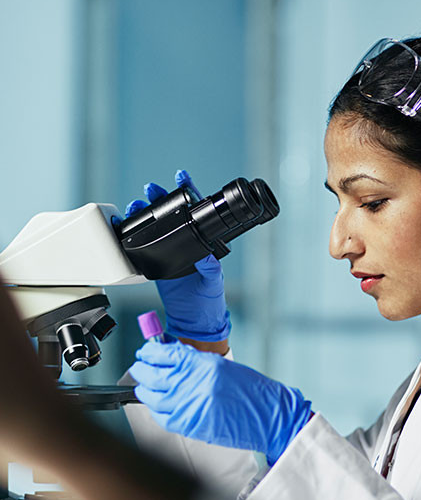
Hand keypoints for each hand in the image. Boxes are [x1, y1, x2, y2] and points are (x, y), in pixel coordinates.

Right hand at [126, 169, 230, 343]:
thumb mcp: (213, 283)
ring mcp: (169, 251)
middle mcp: (186, 243)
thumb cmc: (208, 302)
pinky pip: (144, 244)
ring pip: (156, 226)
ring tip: (136, 204)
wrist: (193, 321)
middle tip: (151, 189)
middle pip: (172, 214)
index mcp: (203, 243)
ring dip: (145, 212)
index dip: (190, 192)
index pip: (197, 212)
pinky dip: (135, 233)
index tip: (181, 178)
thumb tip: (207, 257)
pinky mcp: (155, 263)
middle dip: (160, 198)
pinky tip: (128, 225)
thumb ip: (211, 270)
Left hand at [130, 340, 312, 465]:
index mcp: (203, 364)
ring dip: (144, 390)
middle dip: (141, 370)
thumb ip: (194, 362)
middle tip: (140, 367)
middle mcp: (193, 384)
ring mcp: (189, 406)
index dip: (149, 353)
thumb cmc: (251, 391)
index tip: (145, 352)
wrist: (270, 416)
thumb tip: (169, 357)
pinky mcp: (190, 425)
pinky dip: (155, 410)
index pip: (164, 354)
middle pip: (152, 375)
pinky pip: (162, 417)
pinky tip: (156, 405)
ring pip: (151, 397)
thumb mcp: (222, 367)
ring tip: (144, 387)